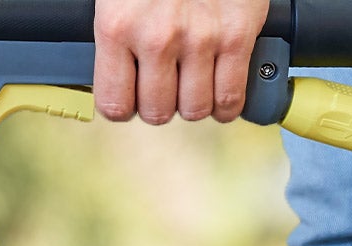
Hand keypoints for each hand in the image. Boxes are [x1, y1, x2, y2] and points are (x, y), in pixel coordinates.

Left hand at [94, 0, 268, 124]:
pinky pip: (232, 95)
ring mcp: (200, 39)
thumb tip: (114, 72)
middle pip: (157, 112)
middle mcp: (156, 38)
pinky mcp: (238, 35)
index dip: (123, 105)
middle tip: (163, 90)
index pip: (114, 103)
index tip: (129, 98)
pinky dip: (226, 104)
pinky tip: (220, 97)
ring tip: (191, 88)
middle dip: (159, 106)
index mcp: (116, 27)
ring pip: (195, 109)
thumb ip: (113, 32)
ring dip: (193, 104)